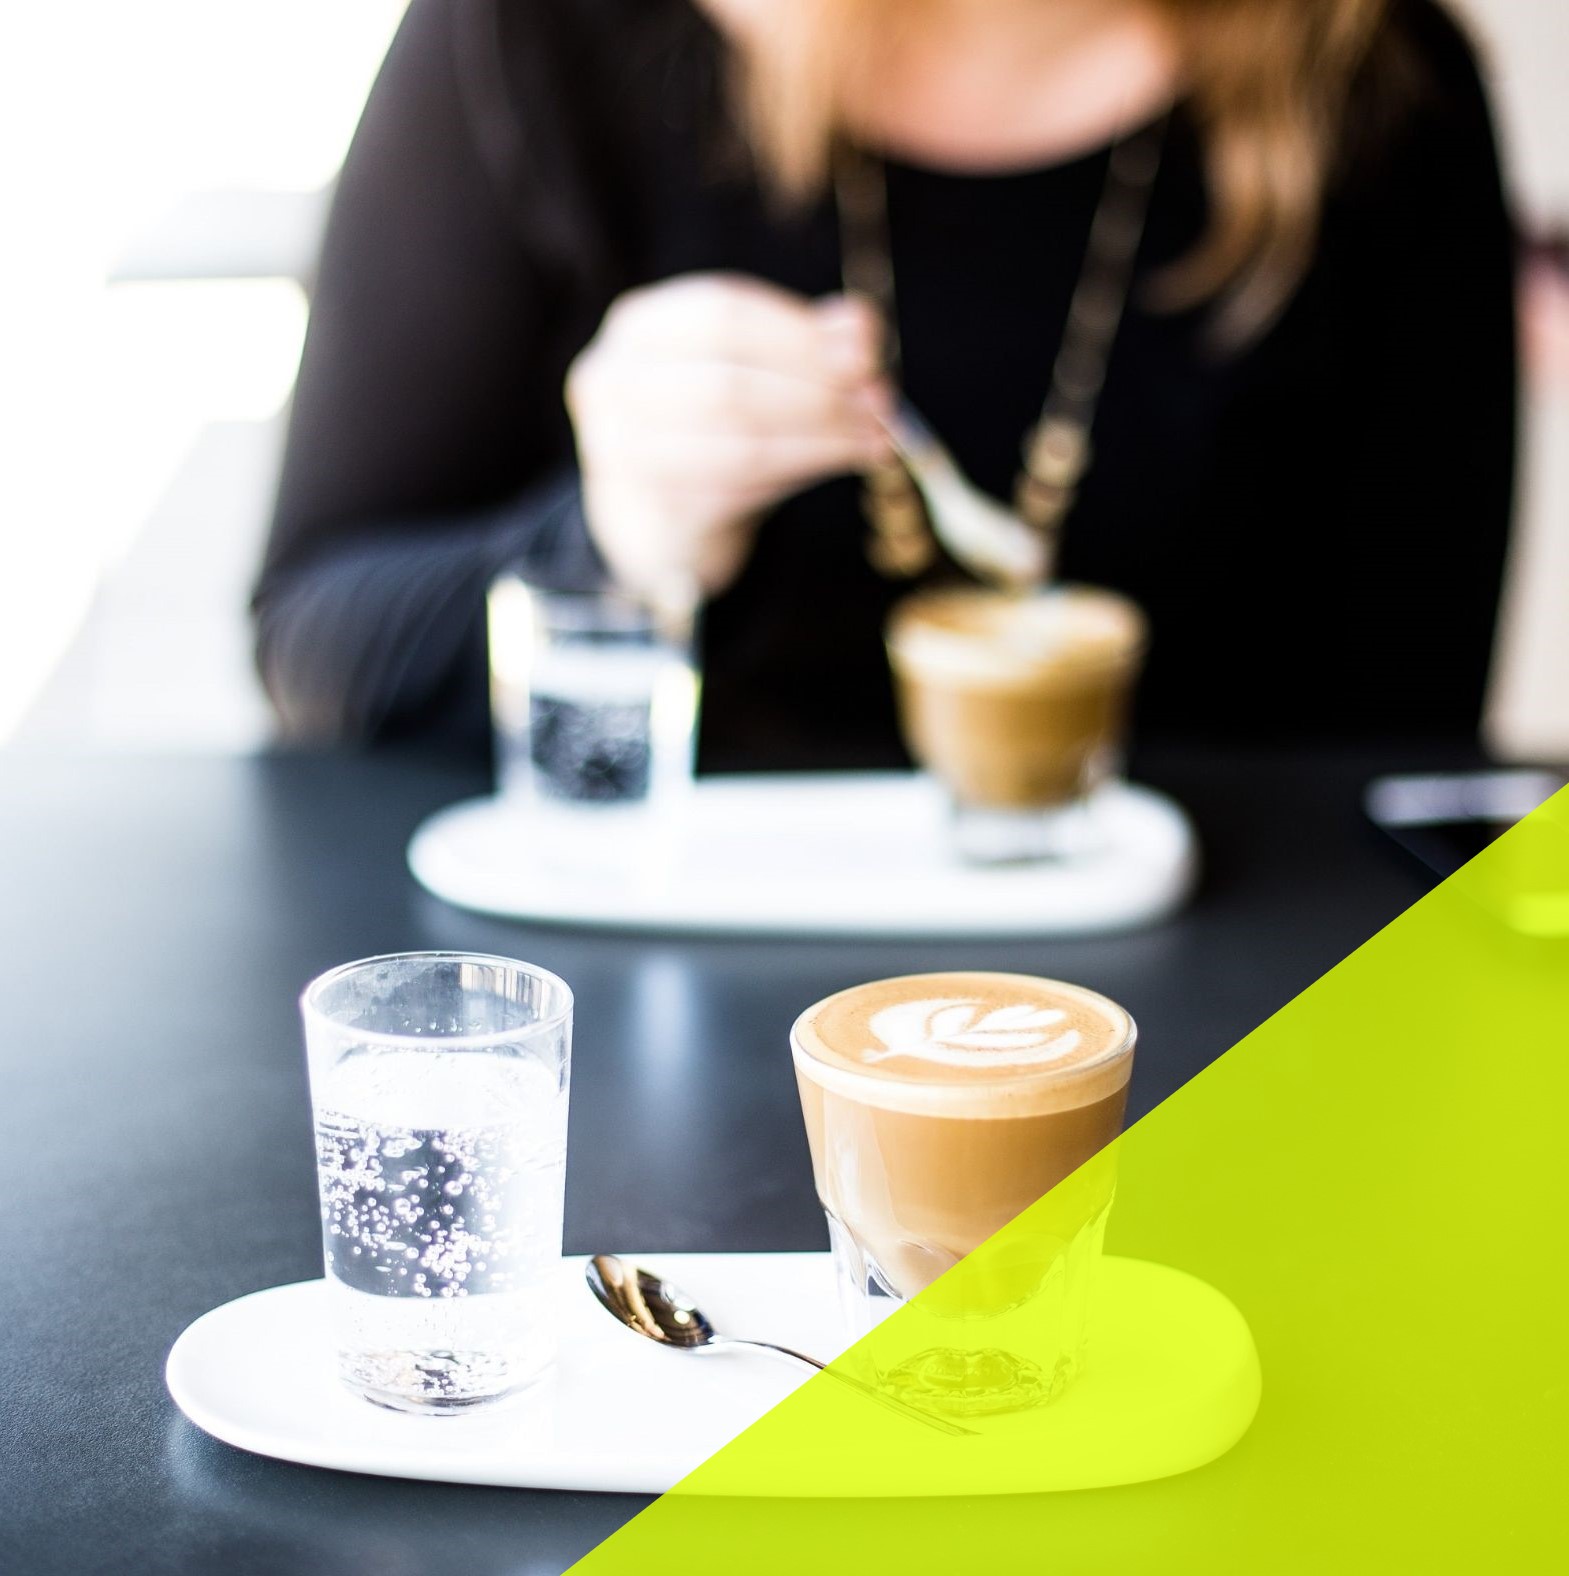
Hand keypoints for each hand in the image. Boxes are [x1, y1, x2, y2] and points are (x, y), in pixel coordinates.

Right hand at [567, 274, 892, 603]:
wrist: (655, 520)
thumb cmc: (708, 428)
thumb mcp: (751, 371)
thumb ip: (801, 342)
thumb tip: (861, 325)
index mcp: (638, 328)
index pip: (721, 313)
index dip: (799, 331)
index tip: (868, 347)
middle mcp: (614, 384)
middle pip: (729, 382)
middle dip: (818, 390)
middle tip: (881, 398)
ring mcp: (623, 453)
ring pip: (740, 444)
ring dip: (821, 440)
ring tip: (877, 436)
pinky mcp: (651, 512)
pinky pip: (738, 494)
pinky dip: (800, 474)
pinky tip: (845, 461)